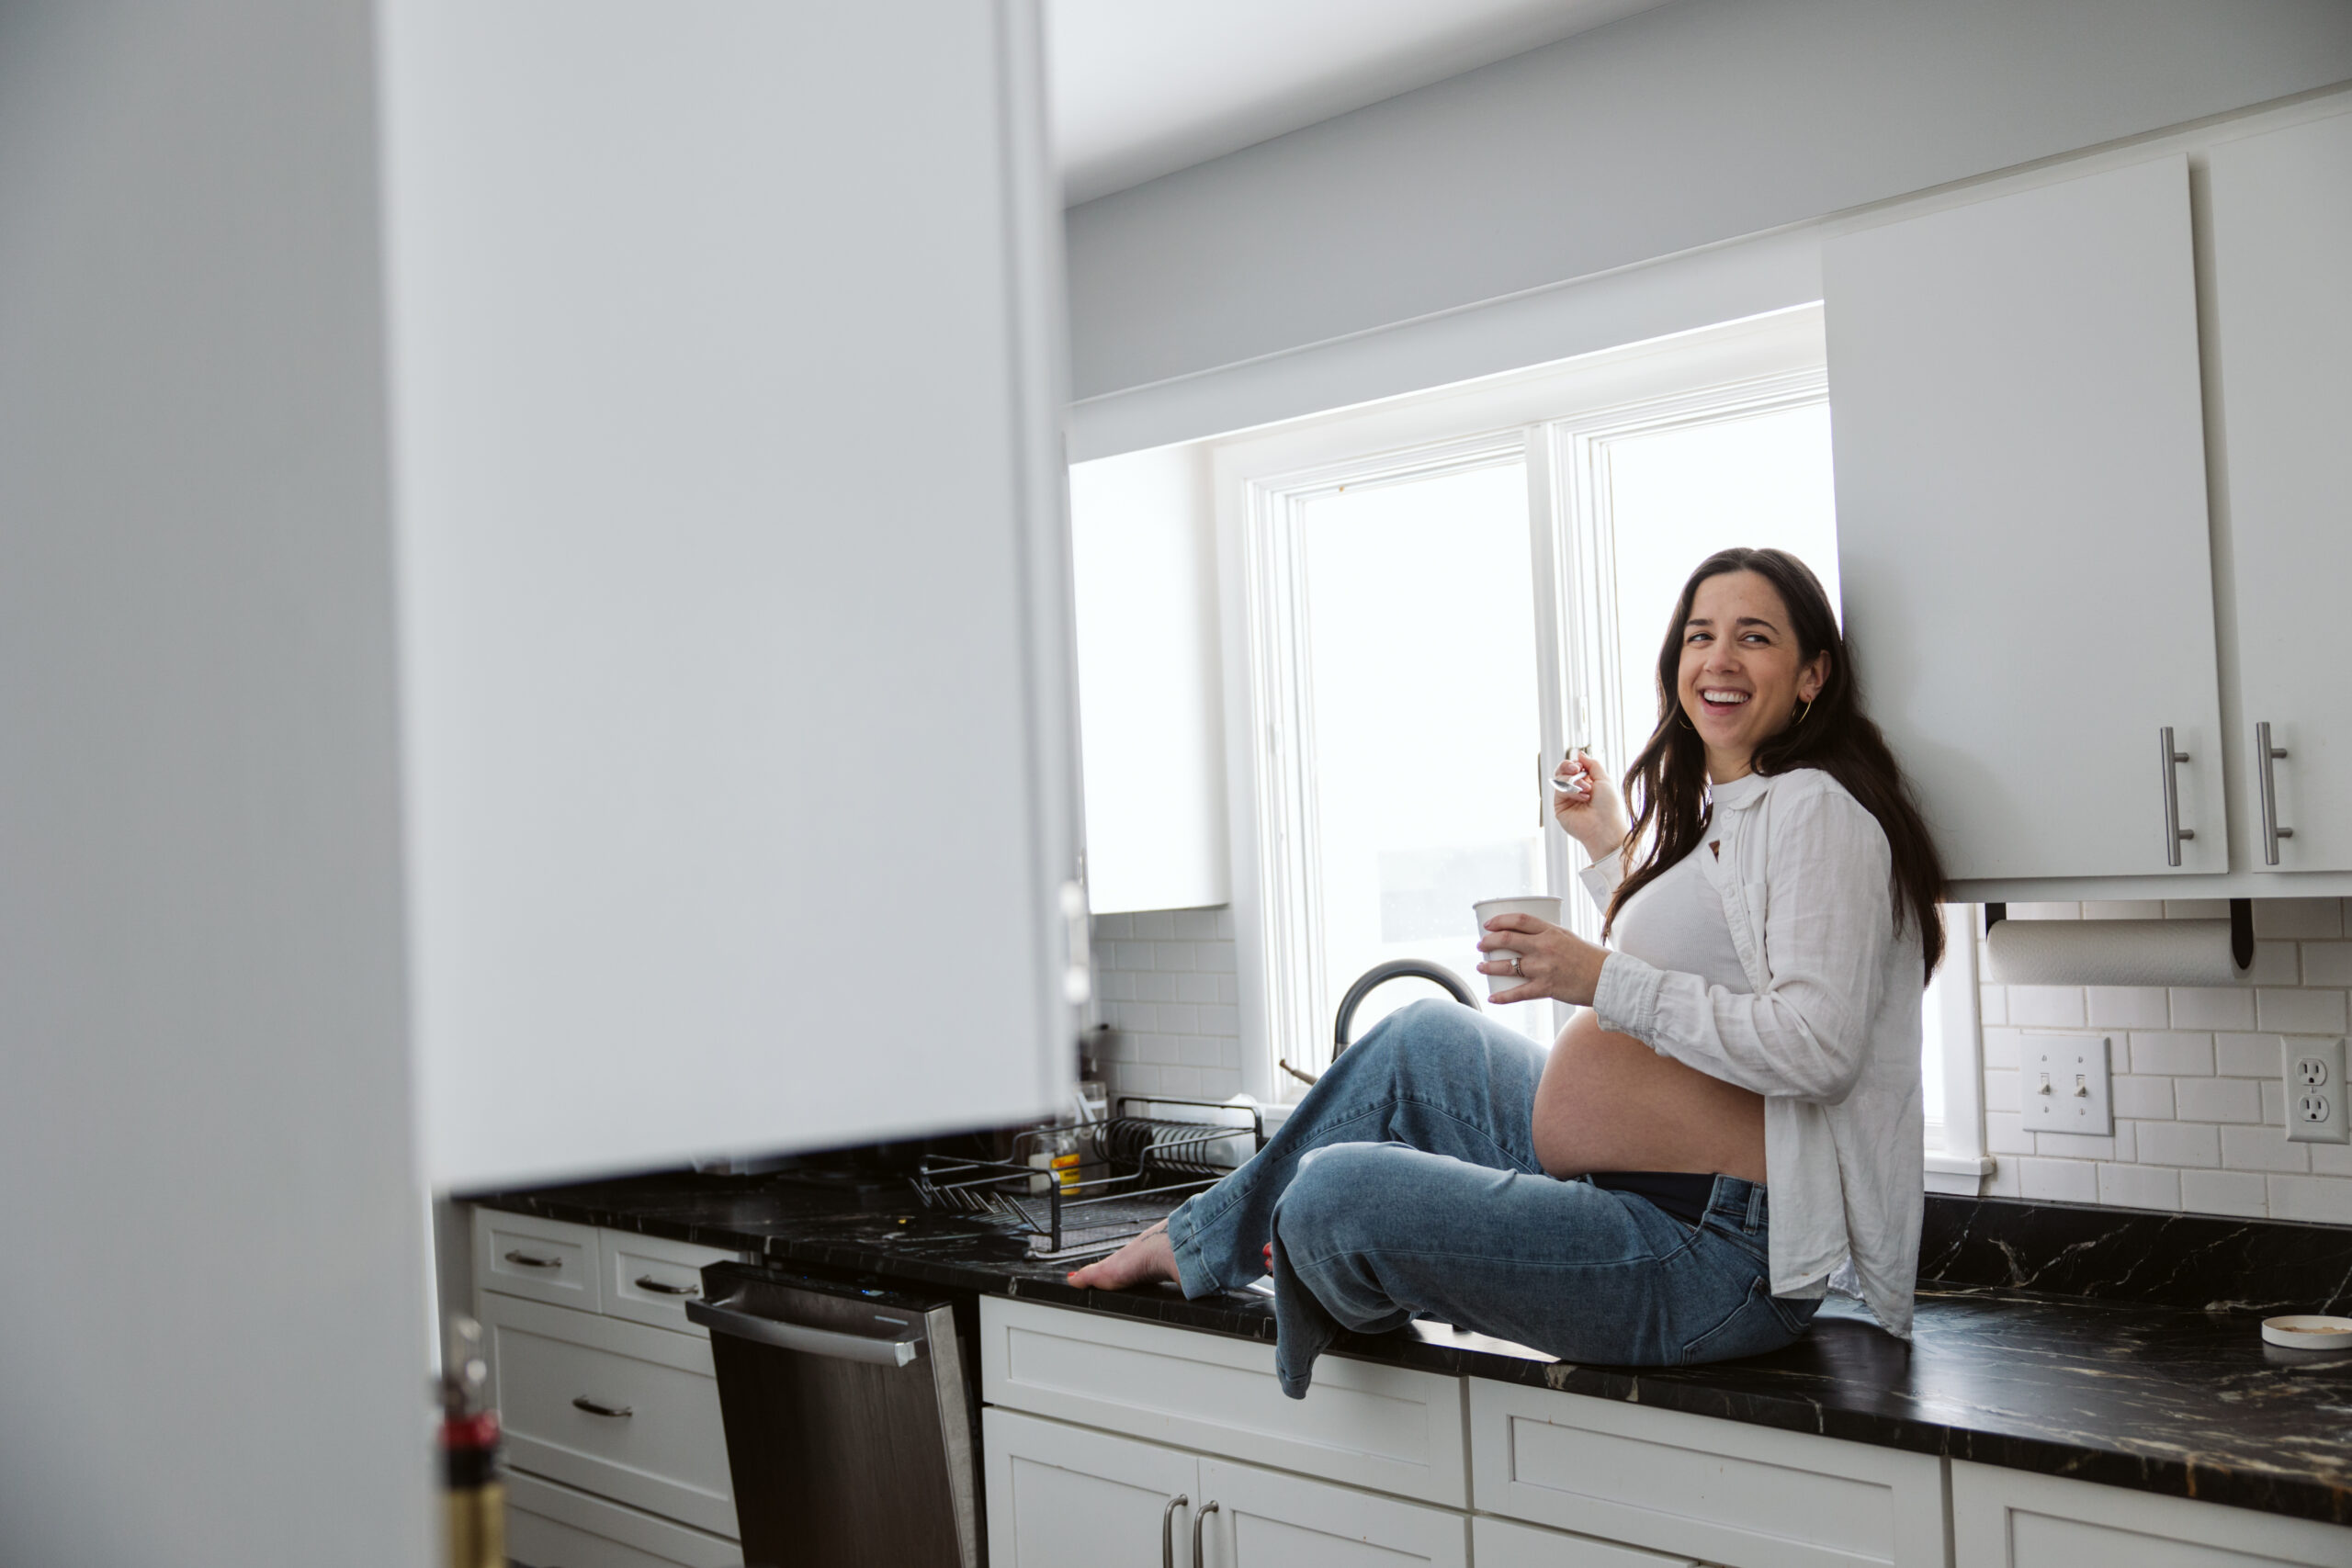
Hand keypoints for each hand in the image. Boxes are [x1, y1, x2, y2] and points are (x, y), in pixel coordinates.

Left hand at [1477, 913, 1607, 1006]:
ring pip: (1508, 966)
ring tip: (1480, 967)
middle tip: (1480, 945)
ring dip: (1489, 966)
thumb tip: (1527, 938)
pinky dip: (1503, 996)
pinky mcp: (1547, 987)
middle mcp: (1545, 946)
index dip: (1499, 920)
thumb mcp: (1569, 938)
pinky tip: (1492, 997)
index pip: (1519, 920)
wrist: (1609, 979)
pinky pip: (1519, 993)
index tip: (1488, 924)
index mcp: (1552, 931)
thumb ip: (1548, 936)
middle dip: (1489, 942)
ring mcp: (1545, 967)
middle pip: (1507, 940)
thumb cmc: (1590, 958)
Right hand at [1551, 747, 1630, 863]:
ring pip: (1560, 778)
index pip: (1574, 767)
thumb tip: (1580, 754)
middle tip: (1577, 769)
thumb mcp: (1604, 780)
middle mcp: (1576, 791)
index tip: (1582, 765)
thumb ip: (1592, 764)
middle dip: (1568, 766)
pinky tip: (1583, 797)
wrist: (1606, 827)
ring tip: (1587, 789)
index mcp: (1587, 783)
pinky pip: (1559, 790)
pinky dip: (1571, 790)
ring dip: (1573, 780)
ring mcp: (1567, 799)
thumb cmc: (1609, 807)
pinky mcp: (1560, 807)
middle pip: (1563, 770)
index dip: (1576, 763)